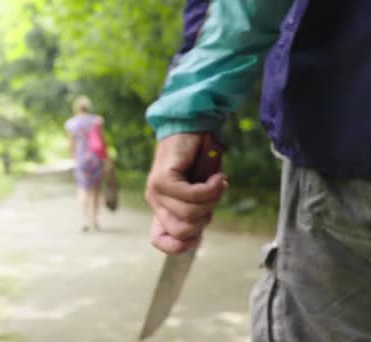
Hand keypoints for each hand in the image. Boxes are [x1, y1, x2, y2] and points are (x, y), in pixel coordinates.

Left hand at [146, 133, 227, 253]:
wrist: (194, 127)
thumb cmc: (200, 160)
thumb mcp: (200, 193)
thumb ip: (197, 211)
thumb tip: (197, 234)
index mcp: (162, 208)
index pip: (159, 240)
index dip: (180, 245)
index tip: (199, 234)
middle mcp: (155, 201)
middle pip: (182, 231)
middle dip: (205, 218)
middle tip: (212, 197)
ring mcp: (156, 190)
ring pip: (190, 213)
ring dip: (212, 200)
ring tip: (216, 182)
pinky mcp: (162, 179)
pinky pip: (192, 195)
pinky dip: (211, 188)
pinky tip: (217, 177)